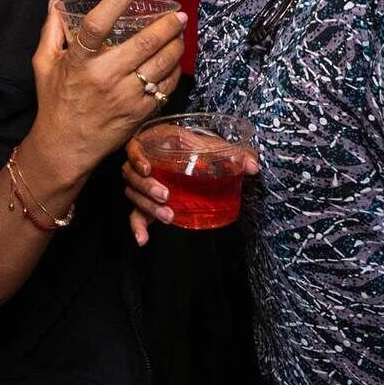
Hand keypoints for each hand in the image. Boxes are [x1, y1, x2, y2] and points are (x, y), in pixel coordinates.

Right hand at [26, 0, 186, 179]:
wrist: (66, 146)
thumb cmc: (55, 102)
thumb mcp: (44, 65)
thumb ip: (51, 32)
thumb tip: (55, 3)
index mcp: (78, 62)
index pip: (96, 24)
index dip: (116, 1)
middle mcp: (104, 77)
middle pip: (143, 44)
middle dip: (167, 25)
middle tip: (178, 14)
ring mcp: (125, 97)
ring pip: (160, 65)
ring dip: (176, 46)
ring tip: (180, 33)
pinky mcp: (139, 112)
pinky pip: (165, 87)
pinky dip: (174, 71)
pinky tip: (175, 61)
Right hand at [124, 130, 260, 245]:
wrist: (195, 158)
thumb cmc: (199, 148)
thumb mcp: (214, 147)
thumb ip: (234, 154)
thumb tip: (252, 167)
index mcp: (155, 144)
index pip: (135, 148)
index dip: (137, 158)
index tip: (148, 169)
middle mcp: (144, 163)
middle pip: (131, 175)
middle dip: (146, 187)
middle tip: (165, 195)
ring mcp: (143, 184)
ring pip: (133, 194)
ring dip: (148, 206)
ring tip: (168, 216)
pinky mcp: (146, 201)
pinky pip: (135, 214)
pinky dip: (137, 227)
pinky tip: (143, 240)